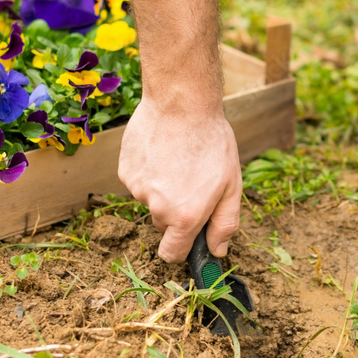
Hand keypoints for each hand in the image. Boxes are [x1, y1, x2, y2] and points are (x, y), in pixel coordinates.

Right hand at [118, 99, 241, 262]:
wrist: (181, 103)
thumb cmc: (212, 142)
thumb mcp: (231, 185)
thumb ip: (225, 223)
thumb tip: (217, 251)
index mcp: (185, 216)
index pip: (172, 254)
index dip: (182, 248)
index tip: (190, 236)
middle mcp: (157, 207)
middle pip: (163, 225)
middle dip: (177, 213)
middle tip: (193, 182)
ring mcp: (137, 189)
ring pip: (151, 201)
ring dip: (163, 190)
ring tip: (180, 160)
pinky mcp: (125, 171)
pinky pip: (139, 181)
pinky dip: (150, 173)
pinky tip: (163, 151)